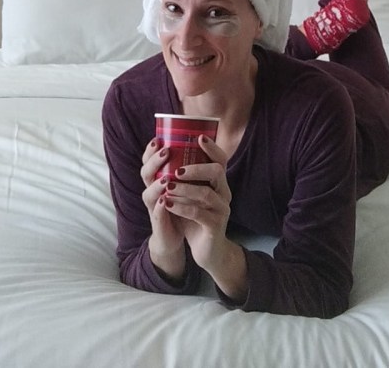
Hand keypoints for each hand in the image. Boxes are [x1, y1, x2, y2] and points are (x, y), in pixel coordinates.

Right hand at [139, 138, 187, 277]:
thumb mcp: (183, 185)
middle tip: (165, 151)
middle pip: (145, 173)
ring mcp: (153, 208)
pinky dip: (160, 208)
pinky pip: (157, 215)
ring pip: (148, 194)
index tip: (158, 138)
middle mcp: (152, 192)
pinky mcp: (158, 224)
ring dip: (156, 185)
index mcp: (156, 180)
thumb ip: (187, 167)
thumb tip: (200, 141)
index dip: (150, 150)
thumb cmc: (180, 206)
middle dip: (154, 161)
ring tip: (165, 177)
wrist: (173, 237)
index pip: (148, 162)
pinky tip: (164, 201)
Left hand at [161, 136, 247, 301]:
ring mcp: (221, 210)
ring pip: (206, 193)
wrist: (207, 250)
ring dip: (184, 189)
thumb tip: (164, 153)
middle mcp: (224, 193)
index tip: (198, 137)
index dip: (212, 148)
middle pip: (217, 172)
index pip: (221, 159)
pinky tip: (167, 204)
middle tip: (176, 170)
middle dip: (196, 168)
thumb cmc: (195, 218)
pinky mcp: (215, 226)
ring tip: (167, 187)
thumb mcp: (189, 195)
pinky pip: (199, 214)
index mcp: (218, 183)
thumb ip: (183, 178)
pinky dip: (181, 207)